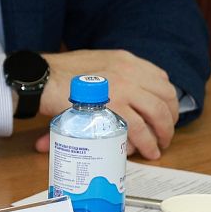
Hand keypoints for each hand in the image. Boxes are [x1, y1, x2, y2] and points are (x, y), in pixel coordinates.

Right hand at [33, 50, 179, 159]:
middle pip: (165, 97)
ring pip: (157, 114)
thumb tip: (113, 102)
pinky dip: (147, 143)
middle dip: (169, 120)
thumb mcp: (91, 65)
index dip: (167, 100)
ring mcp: (124, 88)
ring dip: (162, 134)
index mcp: (125, 60)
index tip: (163, 113)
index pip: (160, 78)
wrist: (40, 78)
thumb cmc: (58, 74)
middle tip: (164, 134)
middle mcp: (129, 71)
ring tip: (157, 148)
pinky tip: (146, 152)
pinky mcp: (113, 107)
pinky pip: (139, 129)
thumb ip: (106, 78)